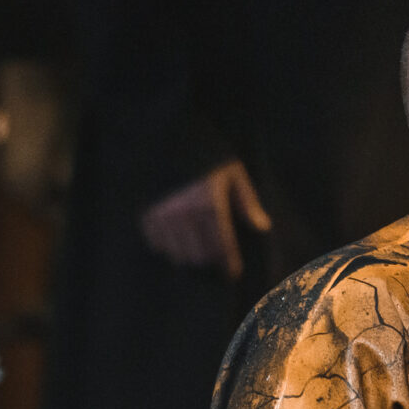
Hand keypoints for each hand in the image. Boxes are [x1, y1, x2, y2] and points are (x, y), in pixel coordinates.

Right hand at [138, 159, 271, 279]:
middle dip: (211, 263)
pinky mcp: (146, 215)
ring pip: (178, 256)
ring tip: (198, 249)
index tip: (233, 274)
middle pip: (200, 258)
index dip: (230, 266)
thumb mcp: (233, 173)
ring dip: (190, 257)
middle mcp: (184, 215)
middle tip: (217, 259)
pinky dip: (169, 247)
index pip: (222, 249)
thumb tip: (262, 227)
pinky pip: (158, 246)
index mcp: (209, 205)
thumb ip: (247, 202)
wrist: (169, 135)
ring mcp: (162, 216)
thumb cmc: (208, 154)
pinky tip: (178, 237)